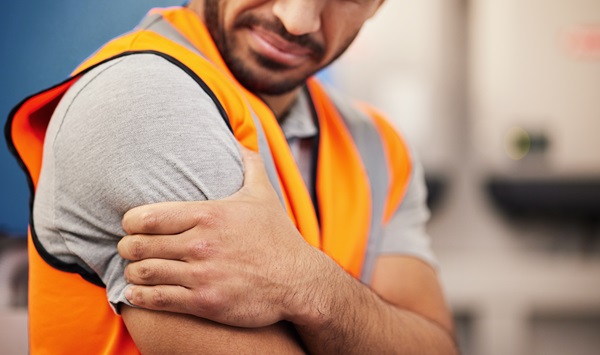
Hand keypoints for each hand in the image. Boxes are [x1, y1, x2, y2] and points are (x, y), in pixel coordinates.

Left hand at [118, 146, 326, 327]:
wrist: (299, 281)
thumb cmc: (278, 237)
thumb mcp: (264, 195)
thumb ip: (248, 164)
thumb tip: (240, 140)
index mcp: (209, 214)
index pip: (147, 216)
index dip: (130, 222)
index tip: (132, 225)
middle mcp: (201, 244)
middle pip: (139, 245)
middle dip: (128, 247)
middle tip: (130, 248)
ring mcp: (201, 275)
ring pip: (144, 273)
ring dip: (133, 272)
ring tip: (135, 270)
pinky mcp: (204, 302)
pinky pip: (157, 300)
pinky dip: (140, 297)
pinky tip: (137, 293)